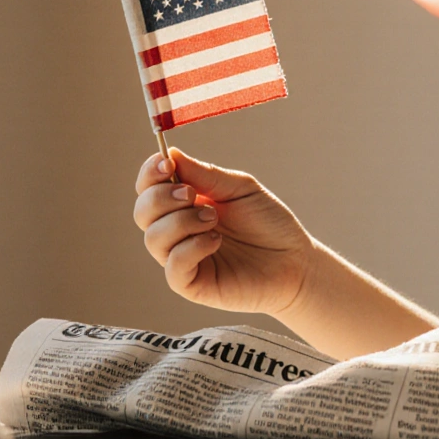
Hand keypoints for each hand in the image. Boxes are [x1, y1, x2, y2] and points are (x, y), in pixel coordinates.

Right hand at [133, 147, 312, 314]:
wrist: (296, 260)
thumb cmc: (269, 223)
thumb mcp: (240, 189)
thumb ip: (205, 174)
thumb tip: (170, 153)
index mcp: (185, 205)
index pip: (148, 188)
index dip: (149, 174)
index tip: (165, 162)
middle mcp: (177, 232)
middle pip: (142, 211)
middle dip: (161, 197)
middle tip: (192, 194)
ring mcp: (181, 259)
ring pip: (153, 238)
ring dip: (181, 222)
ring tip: (213, 219)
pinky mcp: (192, 285)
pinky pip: (173, 266)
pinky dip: (191, 248)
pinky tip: (216, 241)